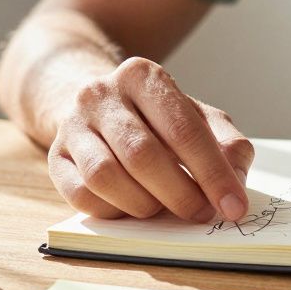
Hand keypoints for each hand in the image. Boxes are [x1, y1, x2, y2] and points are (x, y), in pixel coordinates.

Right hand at [48, 56, 253, 221]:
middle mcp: (101, 93)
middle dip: (179, 193)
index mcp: (143, 76)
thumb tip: (235, 181)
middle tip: (200, 213)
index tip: (233, 206)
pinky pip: (80, 195)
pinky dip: (112, 210)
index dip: (212, 174)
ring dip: (142, 204)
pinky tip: (131, 207)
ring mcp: (72, 124)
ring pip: (105, 176)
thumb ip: (227, 144)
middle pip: (142, 155)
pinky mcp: (54, 156)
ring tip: (162, 208)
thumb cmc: (157, 117)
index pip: (184, 130)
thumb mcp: (198, 117)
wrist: (98, 105)